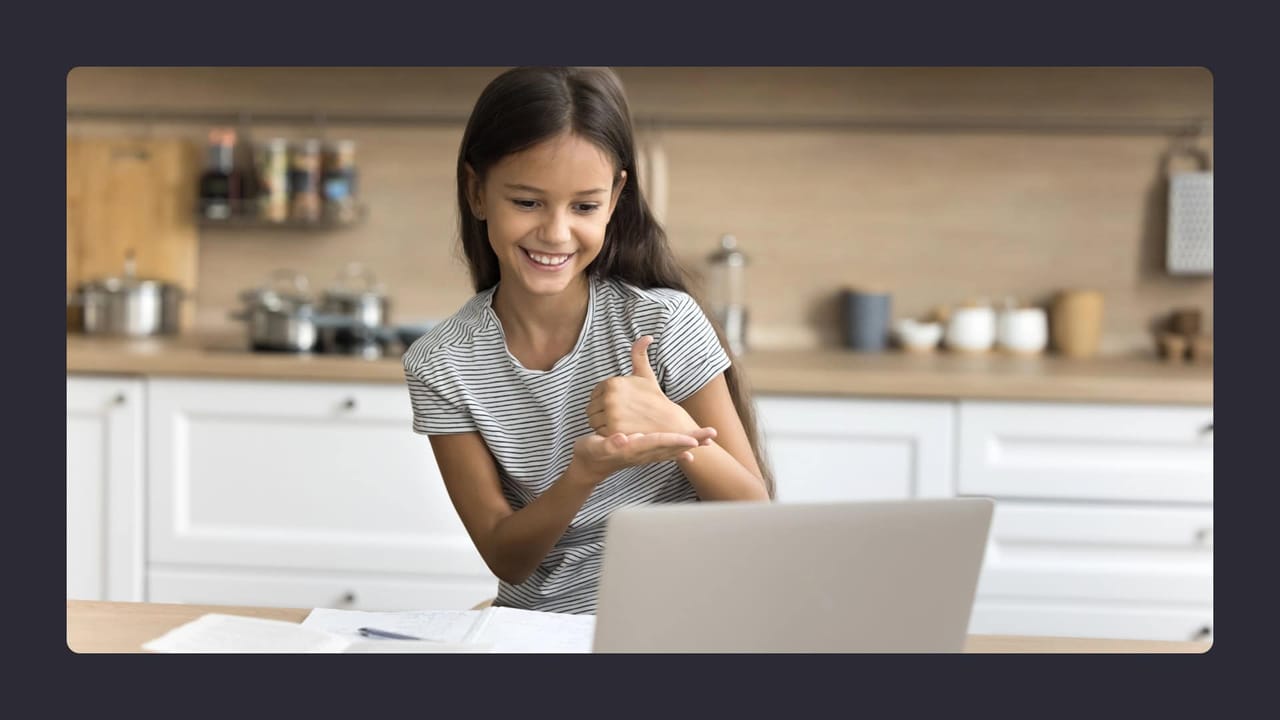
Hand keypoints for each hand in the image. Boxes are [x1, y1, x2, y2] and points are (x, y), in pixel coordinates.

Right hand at [572, 427, 718, 481]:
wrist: (588, 467)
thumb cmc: (589, 453)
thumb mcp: (593, 446)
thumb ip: (607, 444)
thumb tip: (621, 439)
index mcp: (632, 449)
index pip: (658, 443)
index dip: (676, 441)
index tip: (692, 440)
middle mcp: (643, 454)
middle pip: (672, 447)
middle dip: (692, 441)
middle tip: (712, 434)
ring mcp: (645, 456)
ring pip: (672, 450)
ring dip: (691, 444)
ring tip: (709, 439)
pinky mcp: (644, 455)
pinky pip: (666, 454)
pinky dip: (680, 452)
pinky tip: (691, 453)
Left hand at [585, 336, 697, 435]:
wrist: (670, 423)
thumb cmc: (655, 399)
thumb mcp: (646, 375)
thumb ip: (639, 355)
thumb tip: (647, 336)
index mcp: (612, 382)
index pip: (594, 394)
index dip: (605, 401)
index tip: (621, 405)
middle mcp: (610, 397)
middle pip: (591, 408)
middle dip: (602, 413)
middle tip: (622, 416)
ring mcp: (611, 414)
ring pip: (593, 421)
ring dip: (603, 424)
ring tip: (622, 423)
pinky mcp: (614, 431)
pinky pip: (599, 433)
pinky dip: (608, 434)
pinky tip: (622, 432)